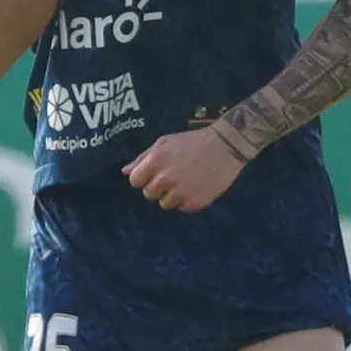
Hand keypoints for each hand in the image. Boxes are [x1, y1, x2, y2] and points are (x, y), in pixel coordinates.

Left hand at [123, 127, 247, 211]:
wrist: (225, 147)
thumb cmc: (192, 142)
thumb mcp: (164, 143)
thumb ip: (143, 158)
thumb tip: (125, 172)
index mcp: (155, 161)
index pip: (134, 181)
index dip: (143, 178)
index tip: (154, 173)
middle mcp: (165, 178)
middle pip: (148, 194)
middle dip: (157, 187)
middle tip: (173, 175)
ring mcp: (180, 192)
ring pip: (165, 203)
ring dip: (172, 195)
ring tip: (186, 180)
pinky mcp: (194, 202)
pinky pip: (182, 207)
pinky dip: (187, 200)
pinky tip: (196, 186)